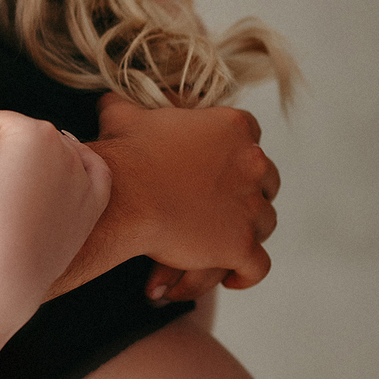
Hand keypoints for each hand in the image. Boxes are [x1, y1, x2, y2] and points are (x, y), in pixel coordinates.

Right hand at [0, 86, 109, 315]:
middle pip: (18, 138)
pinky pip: (89, 175)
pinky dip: (75, 172)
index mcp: (33, 130)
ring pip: (50, 154)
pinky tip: (59, 176)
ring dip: (29, 163)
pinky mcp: (92, 205)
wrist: (7, 276)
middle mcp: (66, 146)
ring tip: (5, 189)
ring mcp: (83, 177)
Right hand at [92, 94, 278, 292]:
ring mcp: (250, 206)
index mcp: (232, 127)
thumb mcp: (125, 117)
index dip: (237, 156)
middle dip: (250, 195)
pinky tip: (232, 278)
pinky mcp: (241, 245)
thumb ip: (128, 106)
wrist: (123, 195)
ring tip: (221, 244)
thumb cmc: (124, 155)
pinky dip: (246, 274)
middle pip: (267, 182)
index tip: (220, 168)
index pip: (252, 138)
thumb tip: (110, 100)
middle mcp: (252, 163)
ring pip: (265, 223)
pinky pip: (258, 266)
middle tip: (223, 208)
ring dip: (246, 233)